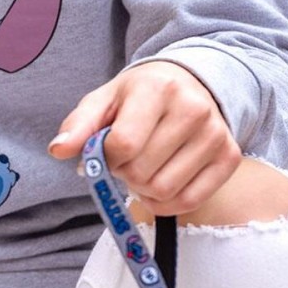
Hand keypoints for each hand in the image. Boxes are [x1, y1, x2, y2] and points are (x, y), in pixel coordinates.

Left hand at [48, 61, 241, 214]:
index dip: (107, 158)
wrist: (188, 84)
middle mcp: (193, 109)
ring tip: (144, 167)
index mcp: (157, 88)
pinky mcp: (229, 157)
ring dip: (144, 189)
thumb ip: (78, 125)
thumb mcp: (103, 101)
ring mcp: (216, 134)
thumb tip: (58, 150)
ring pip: (164, 191)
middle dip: (124, 173)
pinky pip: (189, 201)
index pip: (123, 145)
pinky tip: (160, 183)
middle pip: (141, 172)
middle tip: (127, 159)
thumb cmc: (138, 97)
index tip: (108, 150)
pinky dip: (166, 203)